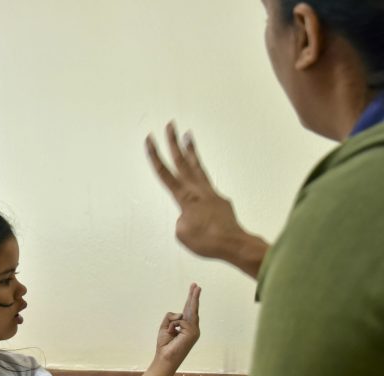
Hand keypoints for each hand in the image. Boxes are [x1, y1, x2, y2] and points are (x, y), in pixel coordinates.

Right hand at [146, 123, 267, 277]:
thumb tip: (190, 215)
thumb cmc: (207, 241)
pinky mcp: (220, 200)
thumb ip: (182, 219)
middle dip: (174, 142)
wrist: (233, 244)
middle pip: (182, 162)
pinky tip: (199, 189)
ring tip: (188, 135)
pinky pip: (207, 186)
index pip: (165, 174)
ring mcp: (211, 193)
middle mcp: (198, 191)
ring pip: (198, 167)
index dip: (155, 156)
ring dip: (191, 151)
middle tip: (170, 125)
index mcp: (185, 198)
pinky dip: (201, 182)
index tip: (149, 139)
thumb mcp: (182, 233)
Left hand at [155, 283, 201, 367]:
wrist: (165, 357)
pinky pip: (178, 321)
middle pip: (192, 308)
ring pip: (185, 313)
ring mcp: (194, 330)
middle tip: (196, 284)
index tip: (194, 288)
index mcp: (187, 327)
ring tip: (172, 333)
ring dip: (173, 323)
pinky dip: (172, 327)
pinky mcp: (192, 332)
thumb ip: (171, 317)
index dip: (191, 298)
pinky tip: (172, 335)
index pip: (189, 310)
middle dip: (193, 296)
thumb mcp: (165, 326)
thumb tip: (180, 314)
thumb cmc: (165, 345)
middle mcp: (193, 328)